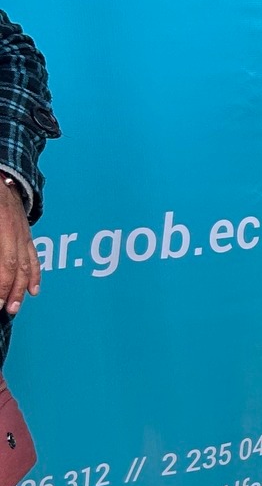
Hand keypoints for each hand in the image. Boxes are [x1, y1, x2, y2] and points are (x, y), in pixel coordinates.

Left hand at [0, 180, 37, 314]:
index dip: (2, 285)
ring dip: (23, 287)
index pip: (5, 263)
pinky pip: (34, 256)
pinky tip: (34, 289)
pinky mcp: (27, 233)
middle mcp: (16, 232)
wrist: (1, 175)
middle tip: (8, 310)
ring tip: (17, 306)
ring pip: (28, 263)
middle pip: (18, 267)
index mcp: (2, 227)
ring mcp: (24, 233)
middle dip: (13, 291)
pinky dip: (35, 274)